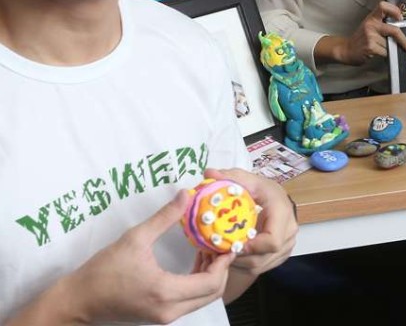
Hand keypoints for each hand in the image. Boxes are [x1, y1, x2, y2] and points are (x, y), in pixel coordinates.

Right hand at [65, 191, 234, 324]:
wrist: (77, 300)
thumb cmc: (103, 270)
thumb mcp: (135, 238)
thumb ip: (164, 217)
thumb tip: (186, 194)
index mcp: (166, 292)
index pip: (212, 282)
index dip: (224, 262)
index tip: (227, 242)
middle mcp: (169, 310)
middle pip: (212, 293)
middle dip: (221, 269)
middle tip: (219, 245)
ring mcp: (165, 316)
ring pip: (202, 299)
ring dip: (210, 275)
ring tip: (207, 249)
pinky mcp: (160, 316)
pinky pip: (190, 301)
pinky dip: (198, 283)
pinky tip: (194, 262)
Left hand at [205, 168, 296, 277]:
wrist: (276, 199)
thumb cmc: (261, 190)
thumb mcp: (247, 180)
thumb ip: (229, 177)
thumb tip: (210, 174)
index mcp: (282, 212)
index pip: (272, 241)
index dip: (251, 248)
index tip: (232, 244)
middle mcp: (289, 231)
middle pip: (264, 256)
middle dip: (240, 257)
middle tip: (220, 250)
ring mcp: (288, 244)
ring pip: (262, 264)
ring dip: (240, 262)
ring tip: (224, 252)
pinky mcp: (282, 253)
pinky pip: (262, 266)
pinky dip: (245, 264)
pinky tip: (234, 254)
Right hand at [337, 1, 405, 64]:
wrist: (346, 50)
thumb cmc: (361, 39)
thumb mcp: (370, 26)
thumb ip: (383, 24)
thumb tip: (402, 27)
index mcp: (372, 17)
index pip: (383, 6)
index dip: (394, 10)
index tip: (401, 18)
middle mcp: (371, 24)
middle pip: (394, 30)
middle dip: (404, 40)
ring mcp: (370, 36)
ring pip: (390, 44)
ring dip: (390, 49)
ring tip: (381, 49)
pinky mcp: (370, 47)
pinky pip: (386, 52)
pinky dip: (386, 55)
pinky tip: (379, 54)